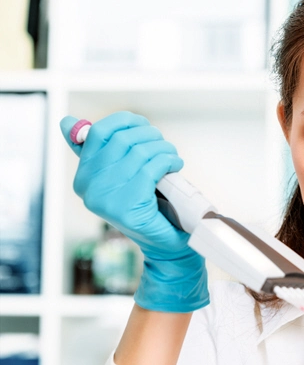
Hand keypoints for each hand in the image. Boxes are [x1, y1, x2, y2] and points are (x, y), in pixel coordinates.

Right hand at [61, 112, 208, 312]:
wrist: (164, 243)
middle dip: (151, 137)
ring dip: (164, 149)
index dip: (125, 121)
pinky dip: (168, 161)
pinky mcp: (128, 208)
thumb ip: (99, 151)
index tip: (144, 125)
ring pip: (140, 152)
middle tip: (164, 146)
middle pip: (124, 140)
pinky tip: (175, 165)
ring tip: (172, 157)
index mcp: (83, 177)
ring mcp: (106, 199)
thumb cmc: (145, 205)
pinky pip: (151, 169)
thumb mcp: (119, 176)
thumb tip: (67, 122)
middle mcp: (89, 188)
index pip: (98, 132)